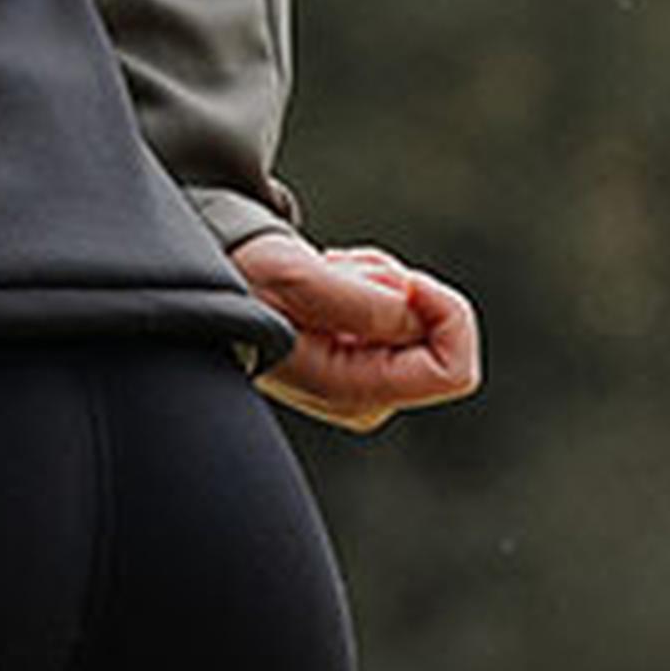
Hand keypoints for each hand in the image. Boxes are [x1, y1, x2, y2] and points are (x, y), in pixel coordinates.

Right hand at [232, 229, 482, 433]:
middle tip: (344, 274)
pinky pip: (405, 310)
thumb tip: (417, 313)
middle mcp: (365, 396)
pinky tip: (330, 280)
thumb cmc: (244, 282)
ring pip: (421, 318)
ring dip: (383, 281)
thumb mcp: (297, 278)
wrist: (217, 278)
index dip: (447, 315)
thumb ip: (362, 302)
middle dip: (403, 291)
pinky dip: (376, 283)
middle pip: (440, 340)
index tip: (410, 281)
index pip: (452, 372)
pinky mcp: (365, 356)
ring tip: (327, 275)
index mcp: (351, 392)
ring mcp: (366, 379)